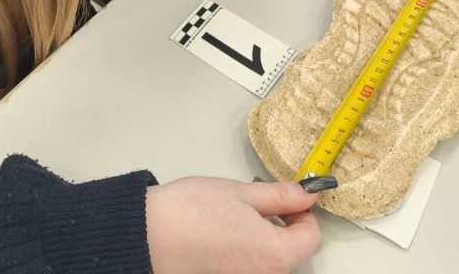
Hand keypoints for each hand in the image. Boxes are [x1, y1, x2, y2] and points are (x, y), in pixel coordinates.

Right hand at [146, 177, 322, 273]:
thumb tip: (309, 193)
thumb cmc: (191, 212)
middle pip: (291, 253)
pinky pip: (247, 269)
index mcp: (276, 254)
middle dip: (281, 227)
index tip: (283, 200)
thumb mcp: (241, 193)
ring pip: (268, 261)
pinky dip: (242, 254)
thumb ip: (281, 195)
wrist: (146, 237)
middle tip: (253, 205)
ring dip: (261, 241)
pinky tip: (220, 237)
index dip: (302, 213)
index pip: (312, 237)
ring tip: (231, 220)